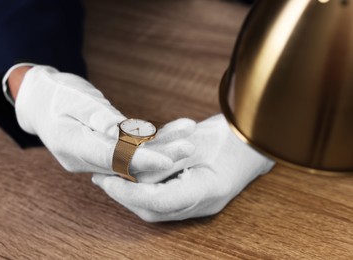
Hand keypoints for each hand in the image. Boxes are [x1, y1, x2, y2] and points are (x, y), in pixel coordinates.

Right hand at [13, 65, 195, 174]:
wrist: (41, 101)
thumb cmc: (57, 94)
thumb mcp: (76, 100)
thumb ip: (100, 119)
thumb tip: (124, 134)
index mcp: (71, 146)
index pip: (111, 158)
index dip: (141, 160)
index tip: (168, 160)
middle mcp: (83, 159)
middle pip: (126, 164)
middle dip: (159, 156)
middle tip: (188, 146)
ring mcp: (92, 159)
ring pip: (131, 160)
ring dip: (160, 150)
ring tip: (186, 136)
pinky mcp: (102, 153)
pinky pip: (128, 152)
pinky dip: (149, 144)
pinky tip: (172, 134)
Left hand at [93, 114, 274, 221]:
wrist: (255, 137)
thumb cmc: (230, 135)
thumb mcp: (194, 140)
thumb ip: (163, 159)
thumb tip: (132, 170)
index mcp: (206, 191)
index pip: (157, 202)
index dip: (127, 192)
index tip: (104, 179)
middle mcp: (201, 204)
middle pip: (153, 210)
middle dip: (124, 194)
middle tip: (102, 177)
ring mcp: (200, 203)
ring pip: (156, 206)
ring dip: (132, 192)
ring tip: (112, 175)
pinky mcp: (195, 195)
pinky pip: (165, 197)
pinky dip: (146, 188)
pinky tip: (133, 175)